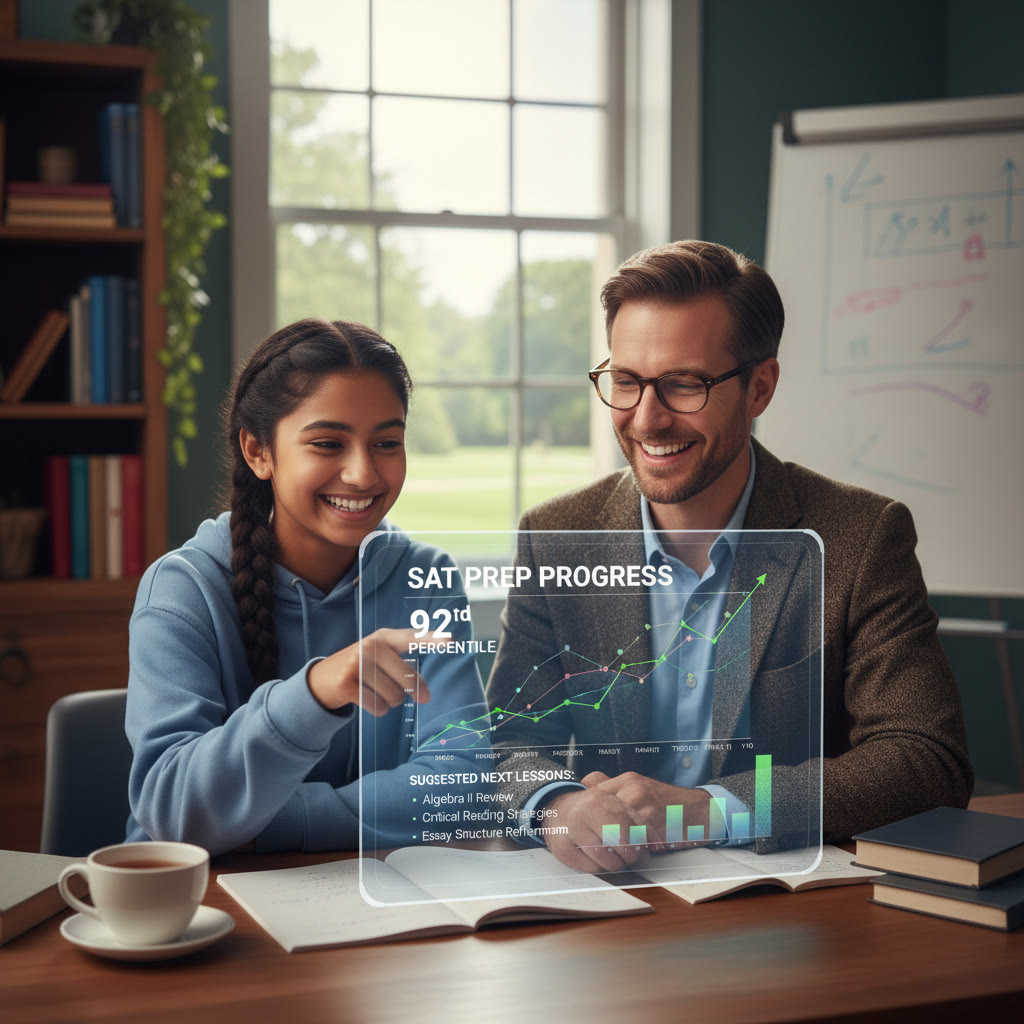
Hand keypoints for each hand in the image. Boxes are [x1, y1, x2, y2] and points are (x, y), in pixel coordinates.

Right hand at [307, 628, 429, 714]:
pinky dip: (377, 709)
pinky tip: (365, 698)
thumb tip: (426, 696)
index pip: (412, 638)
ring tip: (375, 691)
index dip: (431, 639)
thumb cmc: (360, 668)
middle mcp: (370, 646)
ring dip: (389, 701)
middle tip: (410, 694)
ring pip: (394, 696)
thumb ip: (404, 666)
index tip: (450, 641)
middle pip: (407, 679)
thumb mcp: (379, 655)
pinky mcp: (346, 684)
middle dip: (409, 691)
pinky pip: (378, 707)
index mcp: (383, 637)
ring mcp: (356, 664)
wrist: (321, 679)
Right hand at [539, 787, 644, 873]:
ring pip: (606, 860)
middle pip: (621, 844)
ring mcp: (573, 831)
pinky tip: (596, 857)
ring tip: (614, 857)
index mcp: (603, 800)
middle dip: (630, 855)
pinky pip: (590, 868)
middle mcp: (586, 813)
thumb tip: (659, 846)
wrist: (557, 809)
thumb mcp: (617, 807)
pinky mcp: (563, 849)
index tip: (643, 850)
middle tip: (629, 856)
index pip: (631, 827)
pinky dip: (598, 867)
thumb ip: (639, 824)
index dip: (641, 843)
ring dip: (615, 863)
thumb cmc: (594, 810)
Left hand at [582, 771, 711, 853]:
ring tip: (616, 850)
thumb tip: (587, 788)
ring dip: (614, 842)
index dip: (587, 810)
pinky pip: (633, 839)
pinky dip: (631, 848)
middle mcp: (633, 789)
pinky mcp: (654, 822)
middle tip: (596, 843)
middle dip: (598, 830)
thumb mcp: (642, 790)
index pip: (594, 792)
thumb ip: (617, 790)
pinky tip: (635, 852)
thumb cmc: (671, 804)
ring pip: (615, 828)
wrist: (702, 811)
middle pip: (601, 812)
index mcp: (627, 780)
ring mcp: (643, 805)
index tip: (585, 823)